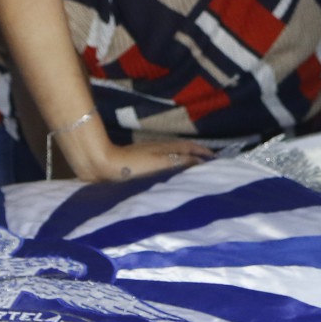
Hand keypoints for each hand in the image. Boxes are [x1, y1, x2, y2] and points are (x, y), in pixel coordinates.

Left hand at [87, 139, 212, 180]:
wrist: (104, 165)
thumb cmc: (133, 166)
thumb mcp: (161, 164)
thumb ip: (181, 162)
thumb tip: (200, 161)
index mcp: (167, 148)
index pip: (191, 148)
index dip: (204, 152)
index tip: (216, 159)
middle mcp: (160, 148)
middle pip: (184, 149)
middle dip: (198, 155)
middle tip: (209, 164)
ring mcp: (150, 153)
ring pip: (174, 154)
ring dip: (186, 159)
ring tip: (195, 169)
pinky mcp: (141, 161)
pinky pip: (165, 160)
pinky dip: (174, 164)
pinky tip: (172, 173)